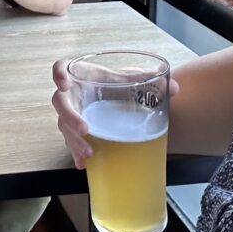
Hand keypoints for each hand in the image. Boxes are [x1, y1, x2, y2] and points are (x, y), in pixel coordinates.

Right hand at [51, 59, 180, 169]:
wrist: (114, 96)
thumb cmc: (115, 83)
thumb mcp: (127, 78)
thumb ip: (147, 80)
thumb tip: (174, 87)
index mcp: (80, 75)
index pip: (61, 68)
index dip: (58, 74)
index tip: (64, 83)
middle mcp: (71, 94)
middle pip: (60, 102)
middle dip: (69, 116)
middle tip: (84, 129)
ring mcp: (71, 113)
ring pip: (63, 126)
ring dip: (73, 140)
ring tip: (89, 153)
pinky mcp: (74, 131)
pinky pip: (70, 142)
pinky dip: (76, 153)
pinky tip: (84, 164)